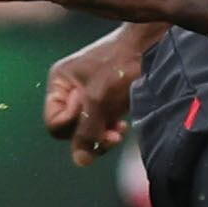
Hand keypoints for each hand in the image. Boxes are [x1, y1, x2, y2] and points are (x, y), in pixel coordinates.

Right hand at [35, 21, 160, 163]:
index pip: (55, 123)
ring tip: (119, 133)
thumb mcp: (99, 99)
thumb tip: (81, 162)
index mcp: (59, 83)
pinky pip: (103, 124)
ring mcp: (90, 95)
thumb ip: (87, 131)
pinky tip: (123, 127)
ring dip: (103, 135)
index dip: (72, 127)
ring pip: (89, 129)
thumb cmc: (121, 65)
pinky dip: (111, 129)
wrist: (152, 44)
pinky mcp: (108, 99)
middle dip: (91, 134)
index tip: (91, 115)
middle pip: (72, 129)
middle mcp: (71, 89)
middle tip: (111, 137)